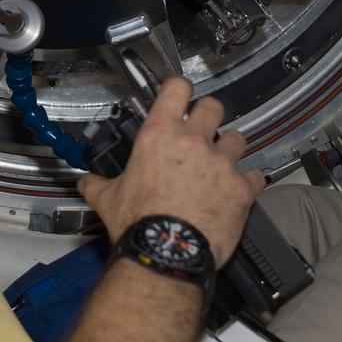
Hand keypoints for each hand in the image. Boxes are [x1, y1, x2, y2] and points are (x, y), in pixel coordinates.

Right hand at [77, 77, 264, 268]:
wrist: (167, 253)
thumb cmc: (136, 223)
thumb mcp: (107, 199)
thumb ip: (97, 184)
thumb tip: (85, 182)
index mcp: (159, 135)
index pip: (176, 88)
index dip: (179, 88)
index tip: (179, 96)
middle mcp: (194, 141)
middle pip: (214, 106)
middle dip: (209, 116)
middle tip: (202, 132)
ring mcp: (222, 164)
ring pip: (238, 139)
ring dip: (230, 148)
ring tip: (222, 164)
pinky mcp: (242, 189)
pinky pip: (256, 175)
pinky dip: (249, 182)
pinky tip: (239, 191)